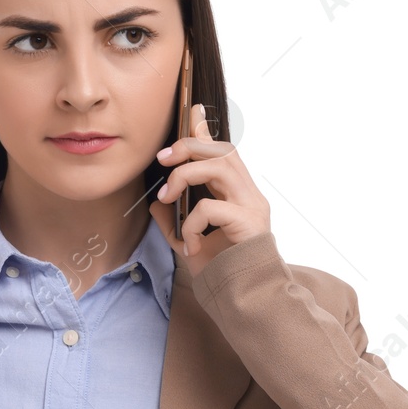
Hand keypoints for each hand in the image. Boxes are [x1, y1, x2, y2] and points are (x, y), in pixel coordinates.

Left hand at [148, 105, 271, 278]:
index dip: (206, 130)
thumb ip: (174, 222)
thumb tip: (155, 203)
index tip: (192, 109)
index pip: (221, 151)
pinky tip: (192, 243)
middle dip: (188, 147)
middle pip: (221, 150)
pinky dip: (193, 222)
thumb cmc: (220, 270)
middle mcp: (248, 194)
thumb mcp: (189, 241)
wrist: (244, 298)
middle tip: (162, 161)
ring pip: (218, 166)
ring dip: (184, 176)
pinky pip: (212, 207)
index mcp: (235, 193)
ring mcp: (251, 205)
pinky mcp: (249, 222)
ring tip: (168, 198)